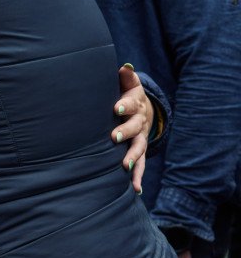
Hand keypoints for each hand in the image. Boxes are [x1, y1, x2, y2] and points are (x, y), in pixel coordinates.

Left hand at [112, 65, 150, 193]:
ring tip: (126, 166)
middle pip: (134, 128)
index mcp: (135, 104)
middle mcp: (139, 122)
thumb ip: (126, 77)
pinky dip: (138, 177)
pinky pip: (140, 165)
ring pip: (139, 148)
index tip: (116, 108)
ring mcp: (140, 138)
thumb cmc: (127, 95)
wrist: (142, 110)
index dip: (125, 105)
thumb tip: (124, 67)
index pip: (131, 104)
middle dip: (125, 132)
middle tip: (114, 137)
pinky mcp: (139, 152)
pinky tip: (136, 189)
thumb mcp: (129, 84)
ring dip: (133, 157)